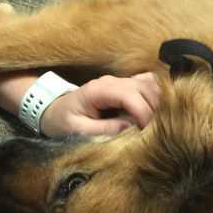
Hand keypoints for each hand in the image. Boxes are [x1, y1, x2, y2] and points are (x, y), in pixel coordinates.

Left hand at [39, 72, 160, 137]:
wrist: (52, 111)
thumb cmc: (62, 121)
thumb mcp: (77, 130)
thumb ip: (102, 129)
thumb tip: (129, 127)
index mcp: (98, 90)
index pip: (130, 95)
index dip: (144, 112)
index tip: (149, 131)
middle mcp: (111, 81)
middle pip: (145, 87)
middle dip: (155, 109)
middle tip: (157, 131)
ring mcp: (119, 81)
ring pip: (150, 84)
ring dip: (159, 102)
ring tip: (159, 123)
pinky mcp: (124, 86)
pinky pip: (147, 84)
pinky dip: (157, 95)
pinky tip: (157, 111)